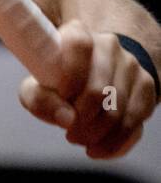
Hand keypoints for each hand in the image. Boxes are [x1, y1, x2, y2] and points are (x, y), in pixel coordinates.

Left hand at [19, 19, 156, 158]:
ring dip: (97, 134)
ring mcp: (131, 65)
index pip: (78, 44)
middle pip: (99, 88)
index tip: (63, 96)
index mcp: (77, 33)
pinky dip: (115, 142)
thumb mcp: (35, 85)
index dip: (70, 74)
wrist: (92, 72)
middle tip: (69, 133)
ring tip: (79, 140)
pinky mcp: (147, 86)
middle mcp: (108, 45)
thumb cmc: (56, 80)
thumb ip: (39, 98)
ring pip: (118, 109)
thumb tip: (67, 119)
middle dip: (82, 120)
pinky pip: (136, 121)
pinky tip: (97, 149)